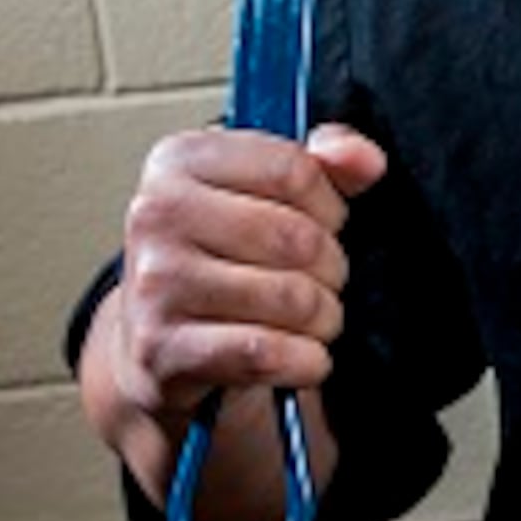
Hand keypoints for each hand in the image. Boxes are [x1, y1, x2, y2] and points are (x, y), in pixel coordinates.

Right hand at [106, 124, 388, 422]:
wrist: (155, 338)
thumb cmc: (215, 256)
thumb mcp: (265, 191)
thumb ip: (325, 163)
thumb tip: (366, 160)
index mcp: (180, 159)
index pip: (293, 170)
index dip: (329, 204)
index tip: (324, 222)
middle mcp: (158, 215)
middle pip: (299, 238)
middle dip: (331, 267)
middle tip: (319, 278)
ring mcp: (157, 283)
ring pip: (292, 299)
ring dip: (322, 318)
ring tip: (308, 318)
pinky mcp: (162, 348)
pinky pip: (266, 352)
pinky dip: (304, 361)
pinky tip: (300, 355)